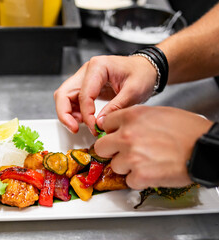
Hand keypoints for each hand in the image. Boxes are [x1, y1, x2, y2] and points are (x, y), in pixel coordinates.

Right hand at [54, 55, 156, 134]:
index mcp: (98, 67)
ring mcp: (84, 79)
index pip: (83, 94)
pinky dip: (74, 113)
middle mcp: (86, 71)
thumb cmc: (142, 74)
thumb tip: (99, 123)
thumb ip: (116, 107)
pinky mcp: (86, 88)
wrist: (146, 70)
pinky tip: (84, 121)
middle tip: (74, 129)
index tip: (94, 127)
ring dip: (68, 114)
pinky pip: (72, 101)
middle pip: (64, 94)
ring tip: (80, 126)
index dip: (86, 114)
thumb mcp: (133, 91)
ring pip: (64, 98)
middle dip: (65, 114)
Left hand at [95, 105, 212, 189]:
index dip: (111, 132)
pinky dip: (139, 180)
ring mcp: (131, 156)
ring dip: (127, 167)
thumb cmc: (188, 130)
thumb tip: (120, 126)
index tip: (116, 137)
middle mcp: (127, 135)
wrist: (205, 148)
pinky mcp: (140, 175)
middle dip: (112, 151)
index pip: (105, 124)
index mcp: (131, 116)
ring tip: (146, 163)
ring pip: (115, 166)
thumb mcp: (158, 113)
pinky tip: (152, 172)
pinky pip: (129, 180)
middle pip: (101, 147)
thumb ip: (135, 119)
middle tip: (124, 153)